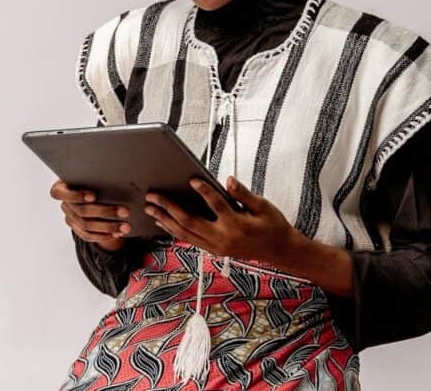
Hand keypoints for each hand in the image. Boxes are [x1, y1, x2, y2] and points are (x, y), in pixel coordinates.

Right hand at [49, 178, 130, 251]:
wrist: (95, 190)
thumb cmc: (94, 177)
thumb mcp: (93, 174)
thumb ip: (98, 175)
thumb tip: (117, 174)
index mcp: (61, 187)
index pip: (59, 193)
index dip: (76, 195)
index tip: (94, 196)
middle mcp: (64, 204)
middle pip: (81, 211)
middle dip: (105, 212)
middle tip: (125, 211)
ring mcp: (70, 218)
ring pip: (87, 226)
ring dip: (109, 227)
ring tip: (126, 226)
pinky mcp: (77, 229)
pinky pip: (88, 236)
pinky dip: (104, 236)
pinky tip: (118, 233)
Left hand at [144, 175, 300, 264]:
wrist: (280, 251)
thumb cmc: (273, 225)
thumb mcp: (263, 206)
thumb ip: (243, 194)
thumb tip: (228, 180)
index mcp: (237, 226)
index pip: (216, 205)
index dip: (204, 191)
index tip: (191, 179)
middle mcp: (223, 239)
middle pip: (189, 222)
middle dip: (168, 207)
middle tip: (152, 196)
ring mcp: (216, 247)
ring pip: (184, 234)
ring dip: (165, 220)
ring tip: (150, 208)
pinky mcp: (214, 251)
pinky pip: (189, 240)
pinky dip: (174, 230)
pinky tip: (163, 221)